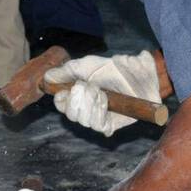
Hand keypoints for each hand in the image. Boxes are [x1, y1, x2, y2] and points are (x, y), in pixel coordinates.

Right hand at [44, 50, 160, 136]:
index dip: (61, 99)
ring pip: (82, 121)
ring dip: (89, 104)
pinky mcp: (113, 125)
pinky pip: (98, 126)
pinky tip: (105, 102)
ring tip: (101, 92)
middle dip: (77, 99)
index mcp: (79, 95)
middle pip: (70, 115)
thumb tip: (47, 77)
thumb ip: (68, 70)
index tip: (67, 89)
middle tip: (89, 86)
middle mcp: (88, 109)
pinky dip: (98, 112)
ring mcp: (100, 118)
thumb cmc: (118, 68)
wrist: (142, 72)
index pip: (61, 105)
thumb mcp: (90, 64)